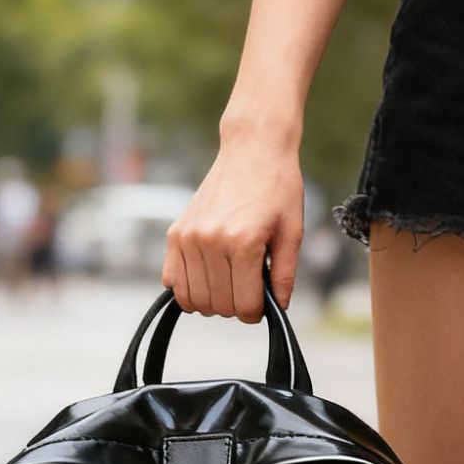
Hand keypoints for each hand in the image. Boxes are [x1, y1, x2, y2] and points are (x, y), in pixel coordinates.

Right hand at [164, 118, 304, 322]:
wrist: (252, 150)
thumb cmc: (278, 189)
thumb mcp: (291, 233)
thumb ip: (284, 276)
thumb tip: (276, 309)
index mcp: (244, 243)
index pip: (245, 305)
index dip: (257, 312)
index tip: (262, 303)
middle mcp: (211, 241)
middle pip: (219, 305)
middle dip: (236, 307)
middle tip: (248, 289)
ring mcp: (189, 237)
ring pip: (194, 299)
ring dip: (212, 301)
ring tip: (229, 283)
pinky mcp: (175, 233)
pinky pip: (172, 281)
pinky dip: (188, 288)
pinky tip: (207, 276)